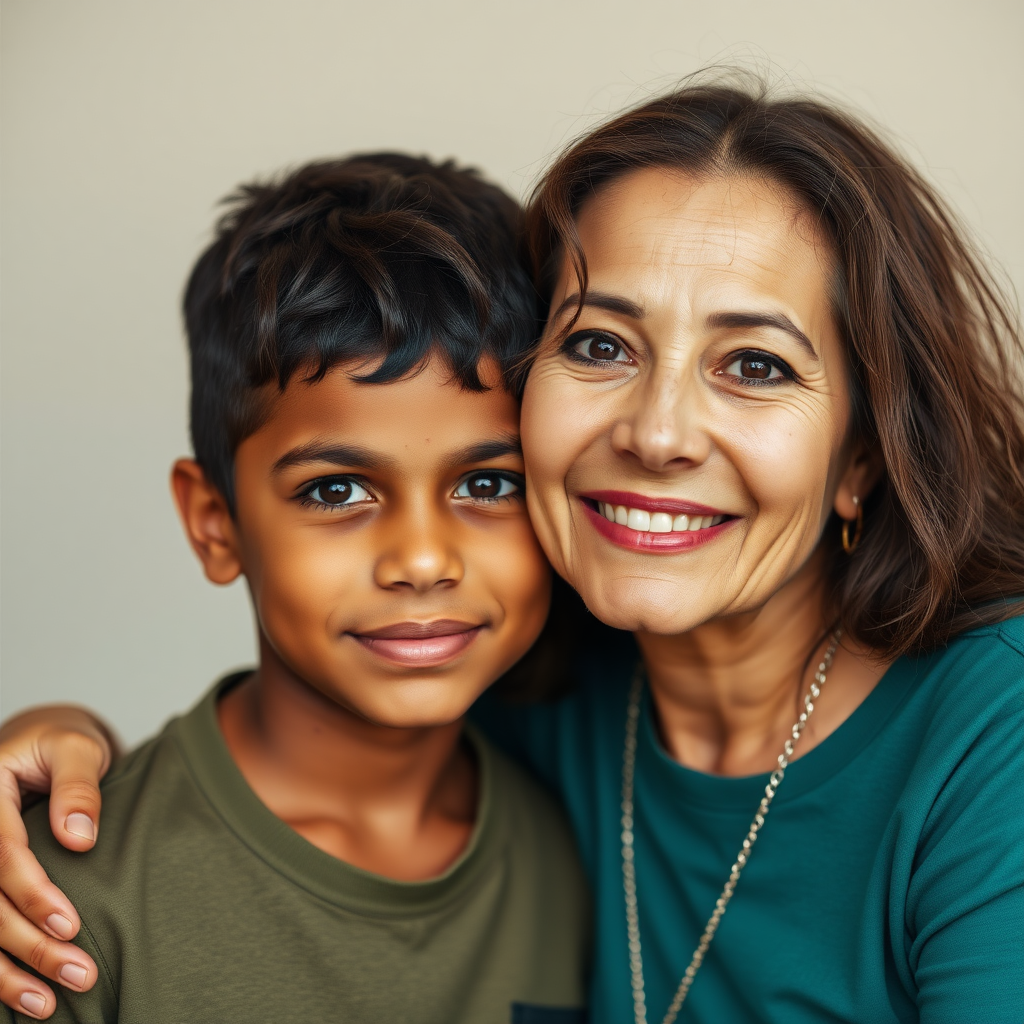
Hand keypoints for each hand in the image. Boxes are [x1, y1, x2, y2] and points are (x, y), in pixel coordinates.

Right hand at [0, 706, 116, 1017]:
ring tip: (48, 1004)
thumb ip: (79, 786)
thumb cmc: (61, 745)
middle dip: (28, 945)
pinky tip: (22, 994)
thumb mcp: (76, 748)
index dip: (34, 894)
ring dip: (7, 973)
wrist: (41, 744)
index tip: (71, 926)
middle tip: (78, 974)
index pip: (3, 854)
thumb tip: (79, 838)